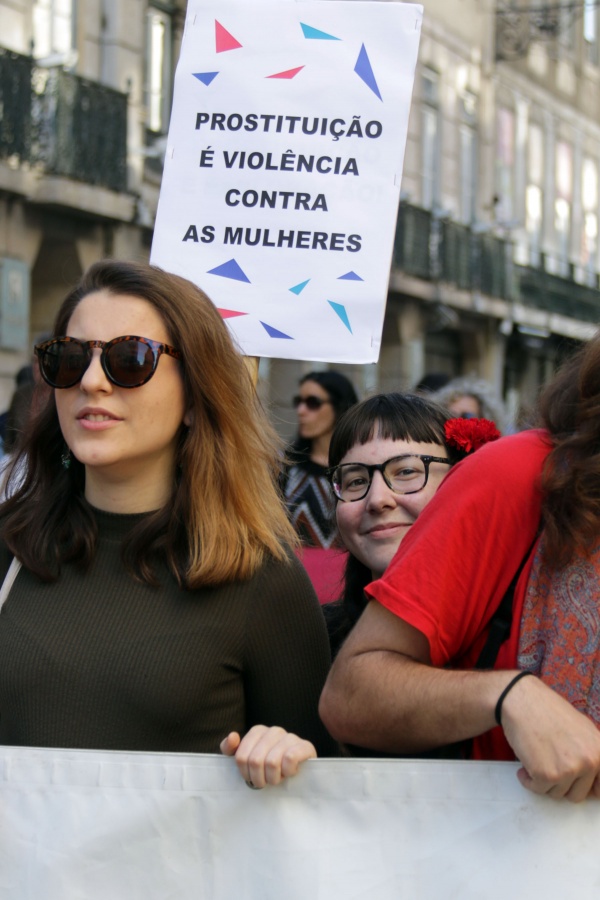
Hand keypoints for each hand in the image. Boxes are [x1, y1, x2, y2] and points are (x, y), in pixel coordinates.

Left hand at [220, 724, 316, 788]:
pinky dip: (287, 771)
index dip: (245, 773)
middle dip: (259, 778)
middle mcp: (274, 731)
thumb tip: (233, 737)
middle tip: (265, 782)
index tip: (251, 778)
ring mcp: (290, 737)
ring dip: (274, 778)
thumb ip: (231, 749)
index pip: (241, 757)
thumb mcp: (246, 759)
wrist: (298, 771)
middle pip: (255, 761)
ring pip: (272, 762)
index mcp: (258, 731)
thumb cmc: (267, 767)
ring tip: (277, 778)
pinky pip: (290, 759)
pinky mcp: (305, 746)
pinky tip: (290, 773)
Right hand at [501, 674, 599, 801]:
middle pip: (577, 795)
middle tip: (551, 765)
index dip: (586, 788)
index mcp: (599, 751)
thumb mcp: (582, 728)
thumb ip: (592, 753)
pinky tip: (526, 764)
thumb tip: (595, 780)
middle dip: (562, 784)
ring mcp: (568, 770)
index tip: (574, 783)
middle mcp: (589, 762)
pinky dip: (528, 780)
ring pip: (556, 793)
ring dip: (544, 781)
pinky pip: (538, 789)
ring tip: (538, 758)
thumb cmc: (548, 711)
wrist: (522, 700)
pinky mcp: (546, 775)